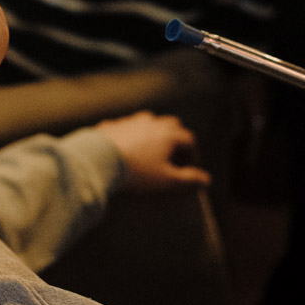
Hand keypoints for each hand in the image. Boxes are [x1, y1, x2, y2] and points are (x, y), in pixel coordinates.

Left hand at [94, 112, 211, 192]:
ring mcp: (130, 122)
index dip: (193, 155)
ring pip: (148, 123)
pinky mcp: (110, 126)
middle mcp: (152, 123)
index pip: (189, 140)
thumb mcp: (167, 182)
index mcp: (169, 135)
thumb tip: (207, 180)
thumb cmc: (137, 173)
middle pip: (171, 125)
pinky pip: (124, 129)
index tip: (189, 169)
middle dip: (175, 139)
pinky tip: (124, 150)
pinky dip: (129, 137)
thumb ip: (189, 181)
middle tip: (172, 157)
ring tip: (149, 152)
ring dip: (153, 135)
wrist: (98, 160)